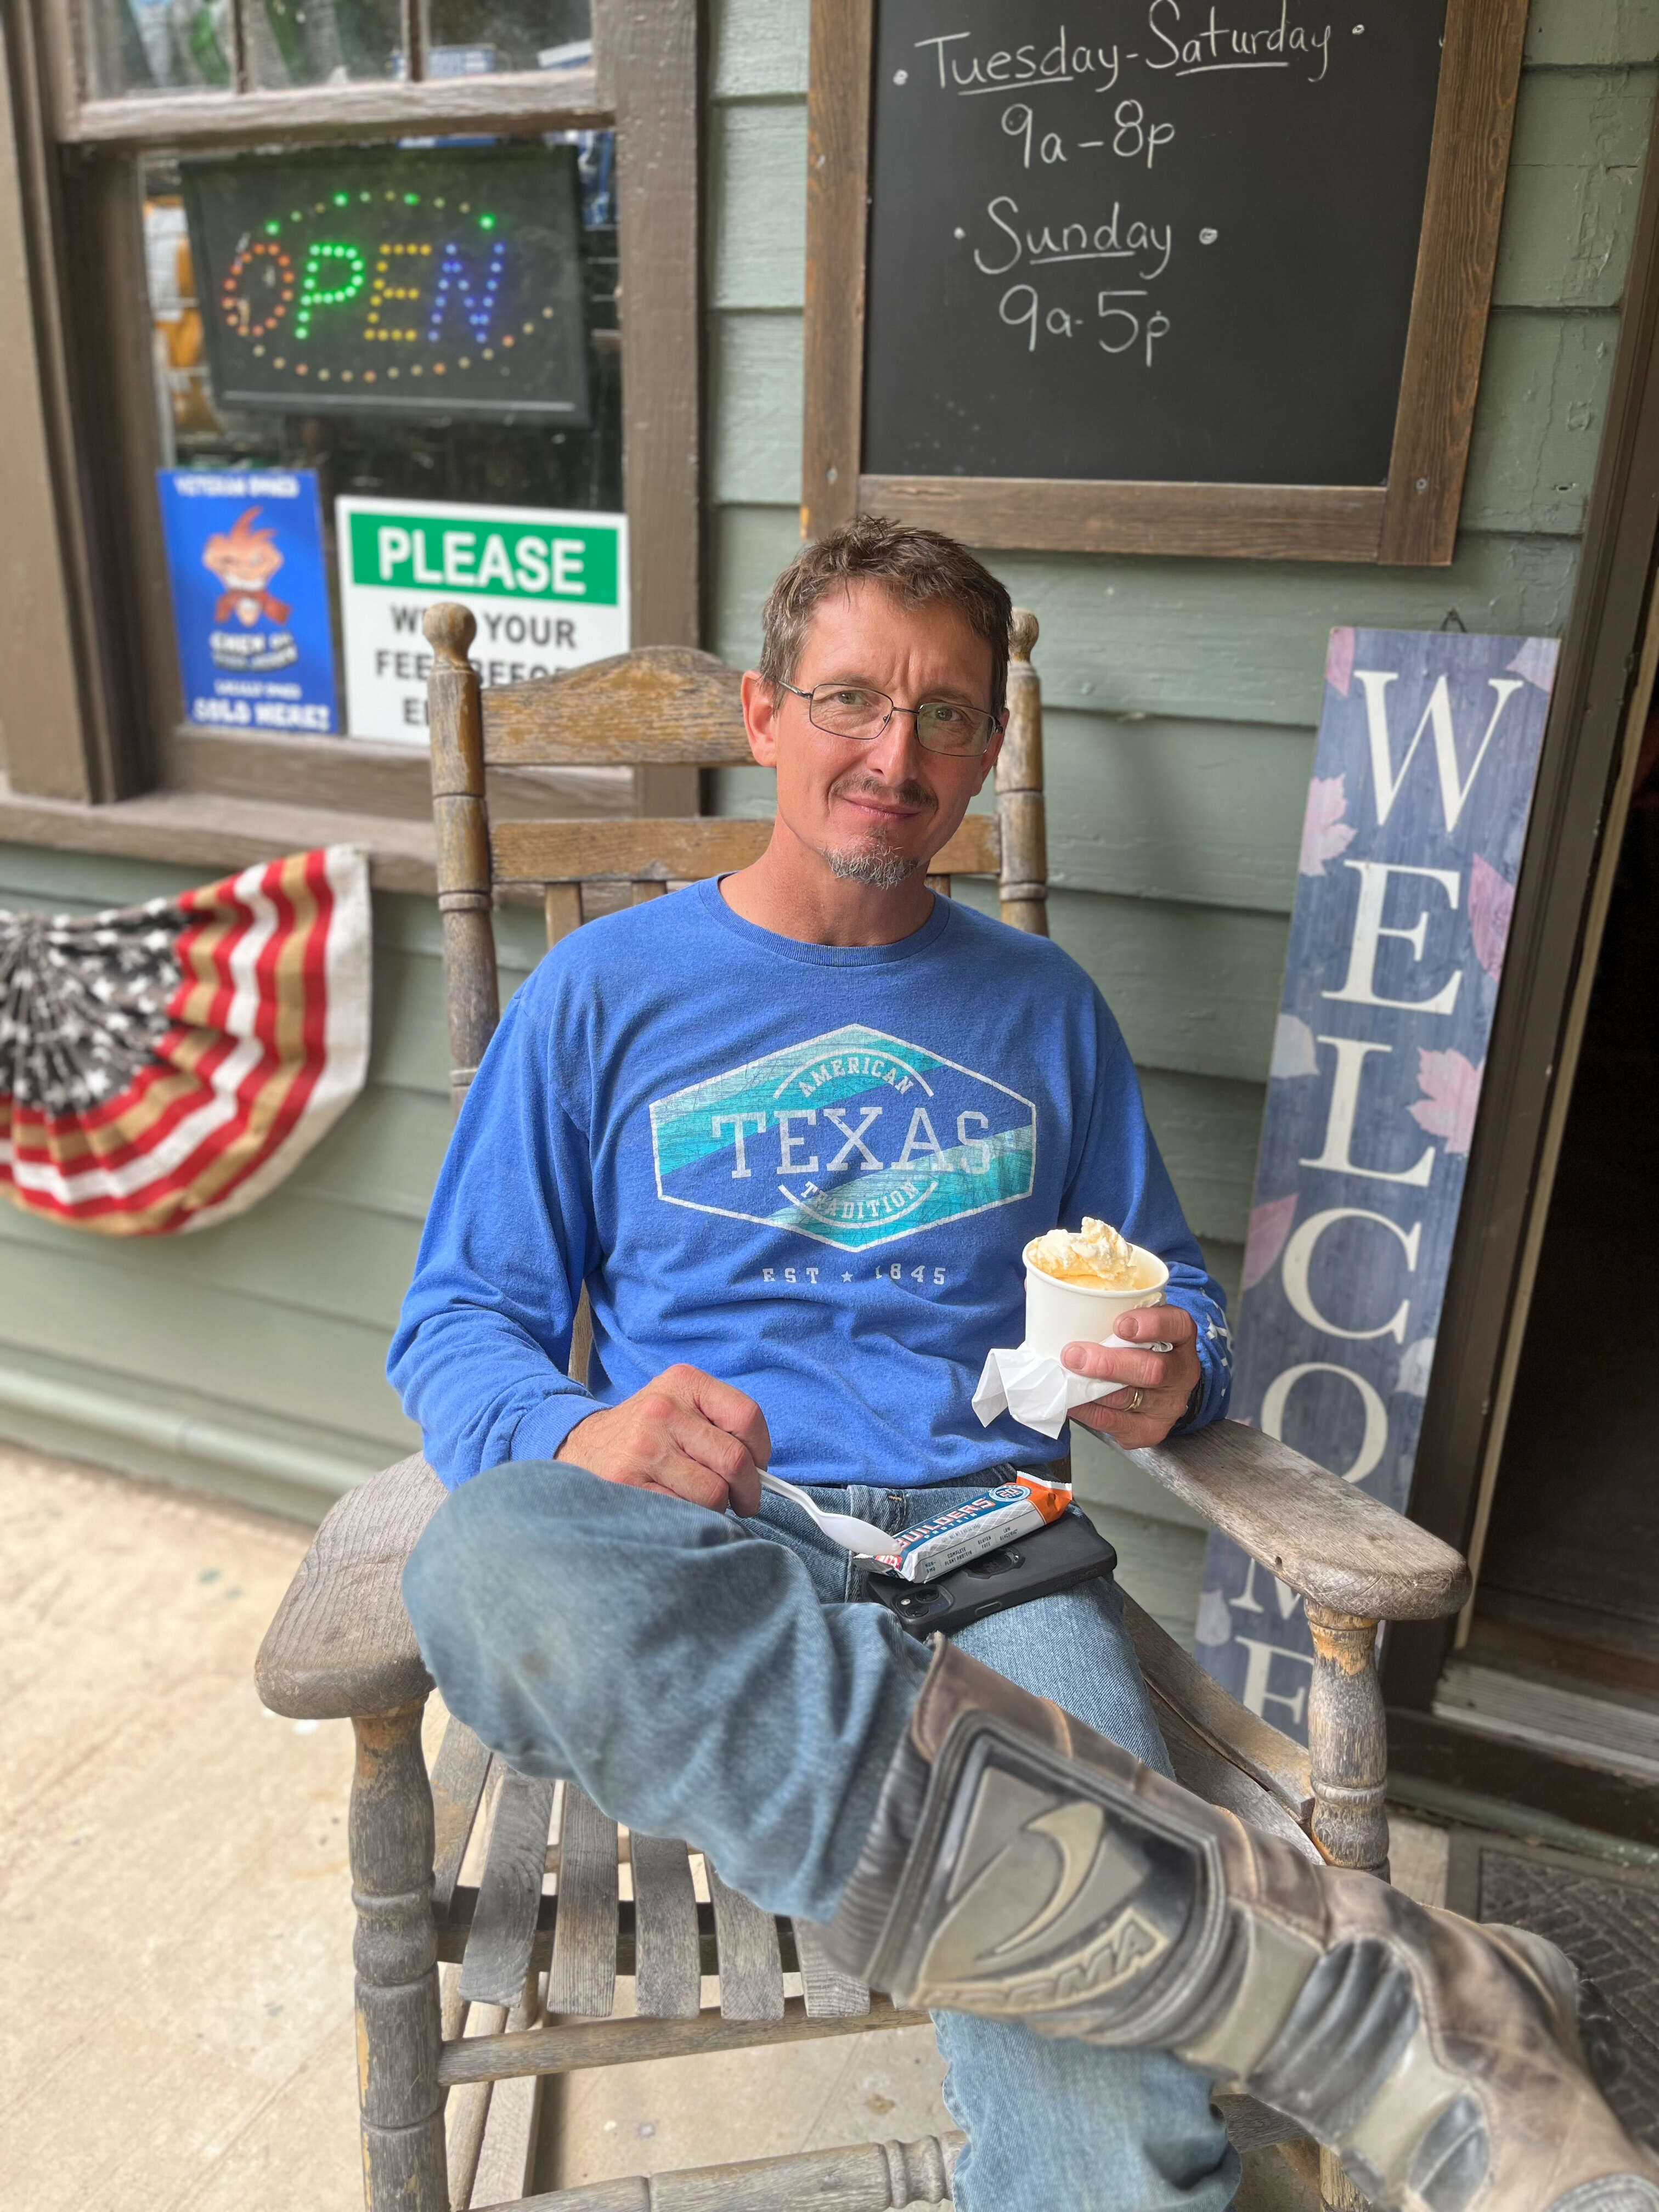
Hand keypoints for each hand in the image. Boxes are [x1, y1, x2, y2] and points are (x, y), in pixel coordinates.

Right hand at [556, 1364, 769, 1516]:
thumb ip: (722, 1425)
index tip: (756, 1467)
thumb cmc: (647, 1432)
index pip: (747, 1416)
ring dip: (717, 1508)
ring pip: (713, 1493)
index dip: (761, 1451)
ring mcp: (643, 1447)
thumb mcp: (682, 1405)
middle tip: (741, 1500)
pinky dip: (692, 1519)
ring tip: (702, 1502)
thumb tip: (763, 1470)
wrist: (581, 1446)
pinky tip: (680, 1510)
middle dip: (747, 1490)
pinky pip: (684, 1512)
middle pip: (734, 1460)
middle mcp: (662, 1410)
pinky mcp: (627, 1484)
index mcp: (684, 1383)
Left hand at [1063, 1303, 1200, 1449]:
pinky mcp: (1150, 1431)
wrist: (1158, 1390)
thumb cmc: (1139, 1348)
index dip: (1151, 1325)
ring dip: (1090, 1388)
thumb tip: (1069, 1315)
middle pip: (1153, 1370)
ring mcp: (1168, 1405)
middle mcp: (1182, 1372)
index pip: (1177, 1325)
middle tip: (1074, 1356)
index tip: (1120, 1324)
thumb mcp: (1139, 1326)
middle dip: (1109, 1364)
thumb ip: (1116, 1318)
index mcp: (1182, 1337)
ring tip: (1065, 1376)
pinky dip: (1087, 1410)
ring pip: (1127, 1398)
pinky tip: (1072, 1400)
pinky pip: (1113, 1422)